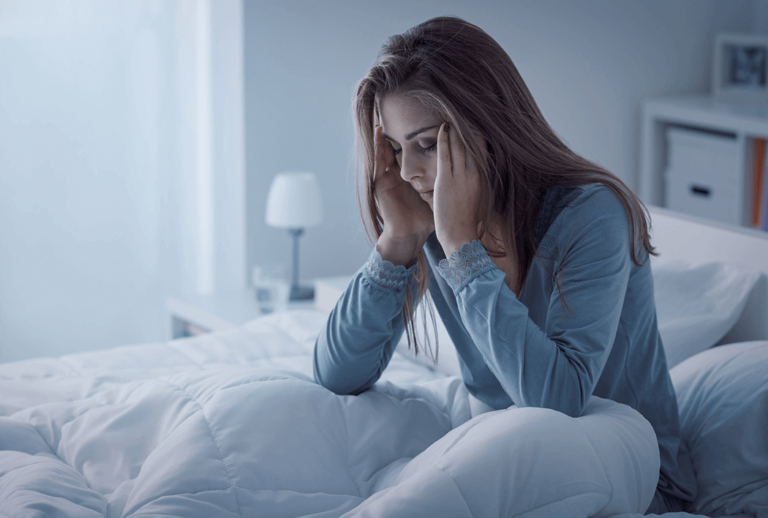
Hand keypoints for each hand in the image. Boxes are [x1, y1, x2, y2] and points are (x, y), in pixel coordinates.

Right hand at [372, 125, 434, 265]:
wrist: (410, 234)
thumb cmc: (425, 219)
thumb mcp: (437, 196)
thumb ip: (447, 185)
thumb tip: (468, 178)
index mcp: (411, 177)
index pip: (412, 153)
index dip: (416, 138)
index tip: (423, 122)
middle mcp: (398, 175)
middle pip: (398, 149)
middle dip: (399, 133)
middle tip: (400, 114)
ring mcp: (388, 178)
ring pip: (385, 152)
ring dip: (384, 135)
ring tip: (384, 117)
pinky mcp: (380, 183)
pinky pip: (377, 161)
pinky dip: (376, 147)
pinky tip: (377, 133)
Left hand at [434, 123, 482, 255]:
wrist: (461, 238)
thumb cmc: (468, 226)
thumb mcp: (478, 204)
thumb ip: (476, 191)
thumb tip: (477, 187)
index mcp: (482, 179)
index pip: (480, 151)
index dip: (476, 135)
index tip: (472, 123)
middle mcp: (475, 174)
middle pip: (472, 144)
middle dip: (466, 127)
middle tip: (461, 111)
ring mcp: (461, 176)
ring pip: (459, 145)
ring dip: (455, 128)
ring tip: (450, 114)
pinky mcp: (446, 180)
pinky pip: (445, 154)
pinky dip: (444, 139)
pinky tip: (442, 127)